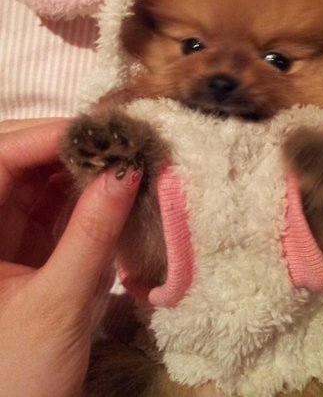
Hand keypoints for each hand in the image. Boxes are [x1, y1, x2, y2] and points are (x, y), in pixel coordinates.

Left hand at [0, 119, 140, 396]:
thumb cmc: (18, 378)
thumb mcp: (58, 303)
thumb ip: (92, 232)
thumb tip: (128, 169)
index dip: (44, 137)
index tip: (99, 132)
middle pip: (16, 161)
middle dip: (64, 147)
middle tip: (114, 141)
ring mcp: (3, 238)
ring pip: (38, 181)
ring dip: (80, 168)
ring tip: (122, 158)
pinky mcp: (26, 252)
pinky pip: (54, 209)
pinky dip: (85, 197)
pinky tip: (114, 189)